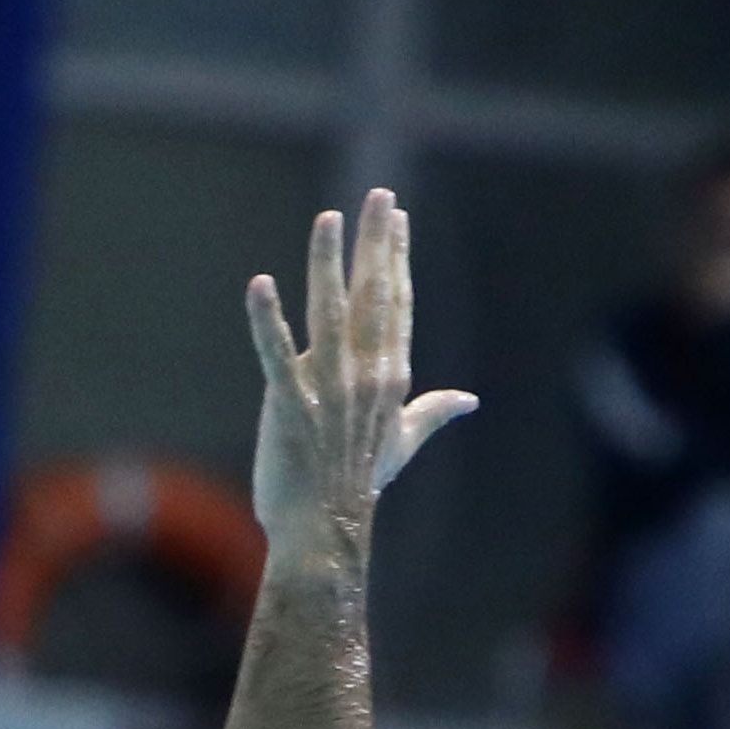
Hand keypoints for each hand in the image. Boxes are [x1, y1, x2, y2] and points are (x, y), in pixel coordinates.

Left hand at [243, 189, 475, 566]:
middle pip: (374, 298)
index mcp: (392, 377)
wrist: (326, 530)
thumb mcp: (402, 444)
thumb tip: (468, 399)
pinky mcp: (289, 407)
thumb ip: (433, 413)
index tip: (396, 219)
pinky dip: (268, 321)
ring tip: (328, 220)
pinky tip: (261, 285)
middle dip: (375, 245)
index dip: (397, 259)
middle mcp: (367, 376)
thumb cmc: (359, 485)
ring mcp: (329, 390)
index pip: (398, 306)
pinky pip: (277, 356)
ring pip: (330, 315)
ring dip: (329, 265)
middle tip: (377, 198)